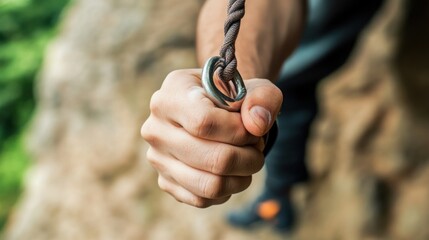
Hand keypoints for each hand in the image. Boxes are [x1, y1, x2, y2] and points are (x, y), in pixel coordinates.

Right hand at [141, 69, 281, 207]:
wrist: (212, 107)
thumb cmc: (233, 96)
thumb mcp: (253, 85)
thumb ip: (262, 98)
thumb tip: (257, 125)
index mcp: (172, 94)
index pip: (204, 123)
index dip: (239, 132)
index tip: (253, 130)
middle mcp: (156, 127)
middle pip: (213, 159)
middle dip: (249, 157)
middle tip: (258, 146)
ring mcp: (158, 158)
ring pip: (210, 186)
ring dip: (242, 178)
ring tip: (250, 160)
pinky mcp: (165, 181)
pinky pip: (202, 199)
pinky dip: (227, 190)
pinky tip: (233, 172)